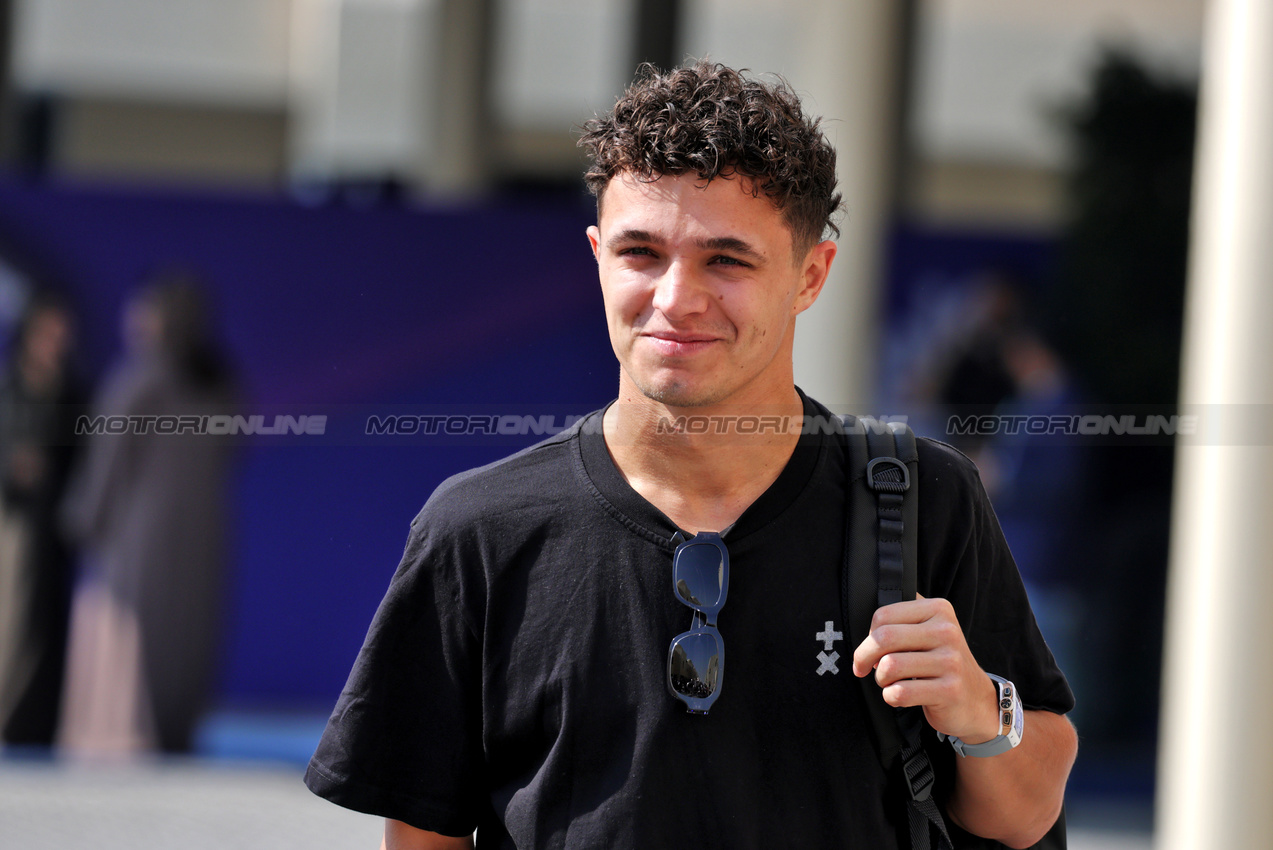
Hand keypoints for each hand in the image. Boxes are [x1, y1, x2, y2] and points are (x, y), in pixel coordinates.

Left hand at [851, 594, 999, 743]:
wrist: (976, 700)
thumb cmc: (941, 664)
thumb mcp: (929, 631)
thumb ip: (902, 620)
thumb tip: (866, 628)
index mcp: (939, 610)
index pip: (884, 615)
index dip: (868, 635)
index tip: (870, 649)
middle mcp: (947, 632)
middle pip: (883, 638)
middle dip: (864, 656)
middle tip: (864, 668)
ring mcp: (951, 661)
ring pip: (889, 666)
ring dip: (881, 679)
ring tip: (890, 682)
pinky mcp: (949, 690)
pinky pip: (900, 693)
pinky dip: (891, 697)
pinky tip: (900, 696)